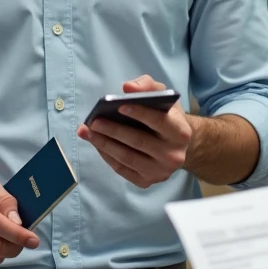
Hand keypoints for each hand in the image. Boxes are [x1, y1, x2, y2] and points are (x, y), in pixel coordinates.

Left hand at [76, 75, 191, 187]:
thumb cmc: (166, 116)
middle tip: (94, 121)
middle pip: (139, 142)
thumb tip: (127, 87)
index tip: (119, 105)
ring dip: (104, 144)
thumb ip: (148, 86)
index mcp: (180, 132)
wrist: (176, 147)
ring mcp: (160, 172)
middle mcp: (173, 155)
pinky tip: (95, 143)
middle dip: (113, 130)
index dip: (139, 113)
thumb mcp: (163, 97)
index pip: (159, 122)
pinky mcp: (147, 182)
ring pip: (127, 158)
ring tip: (87, 131)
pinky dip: (106, 155)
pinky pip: (122, 169)